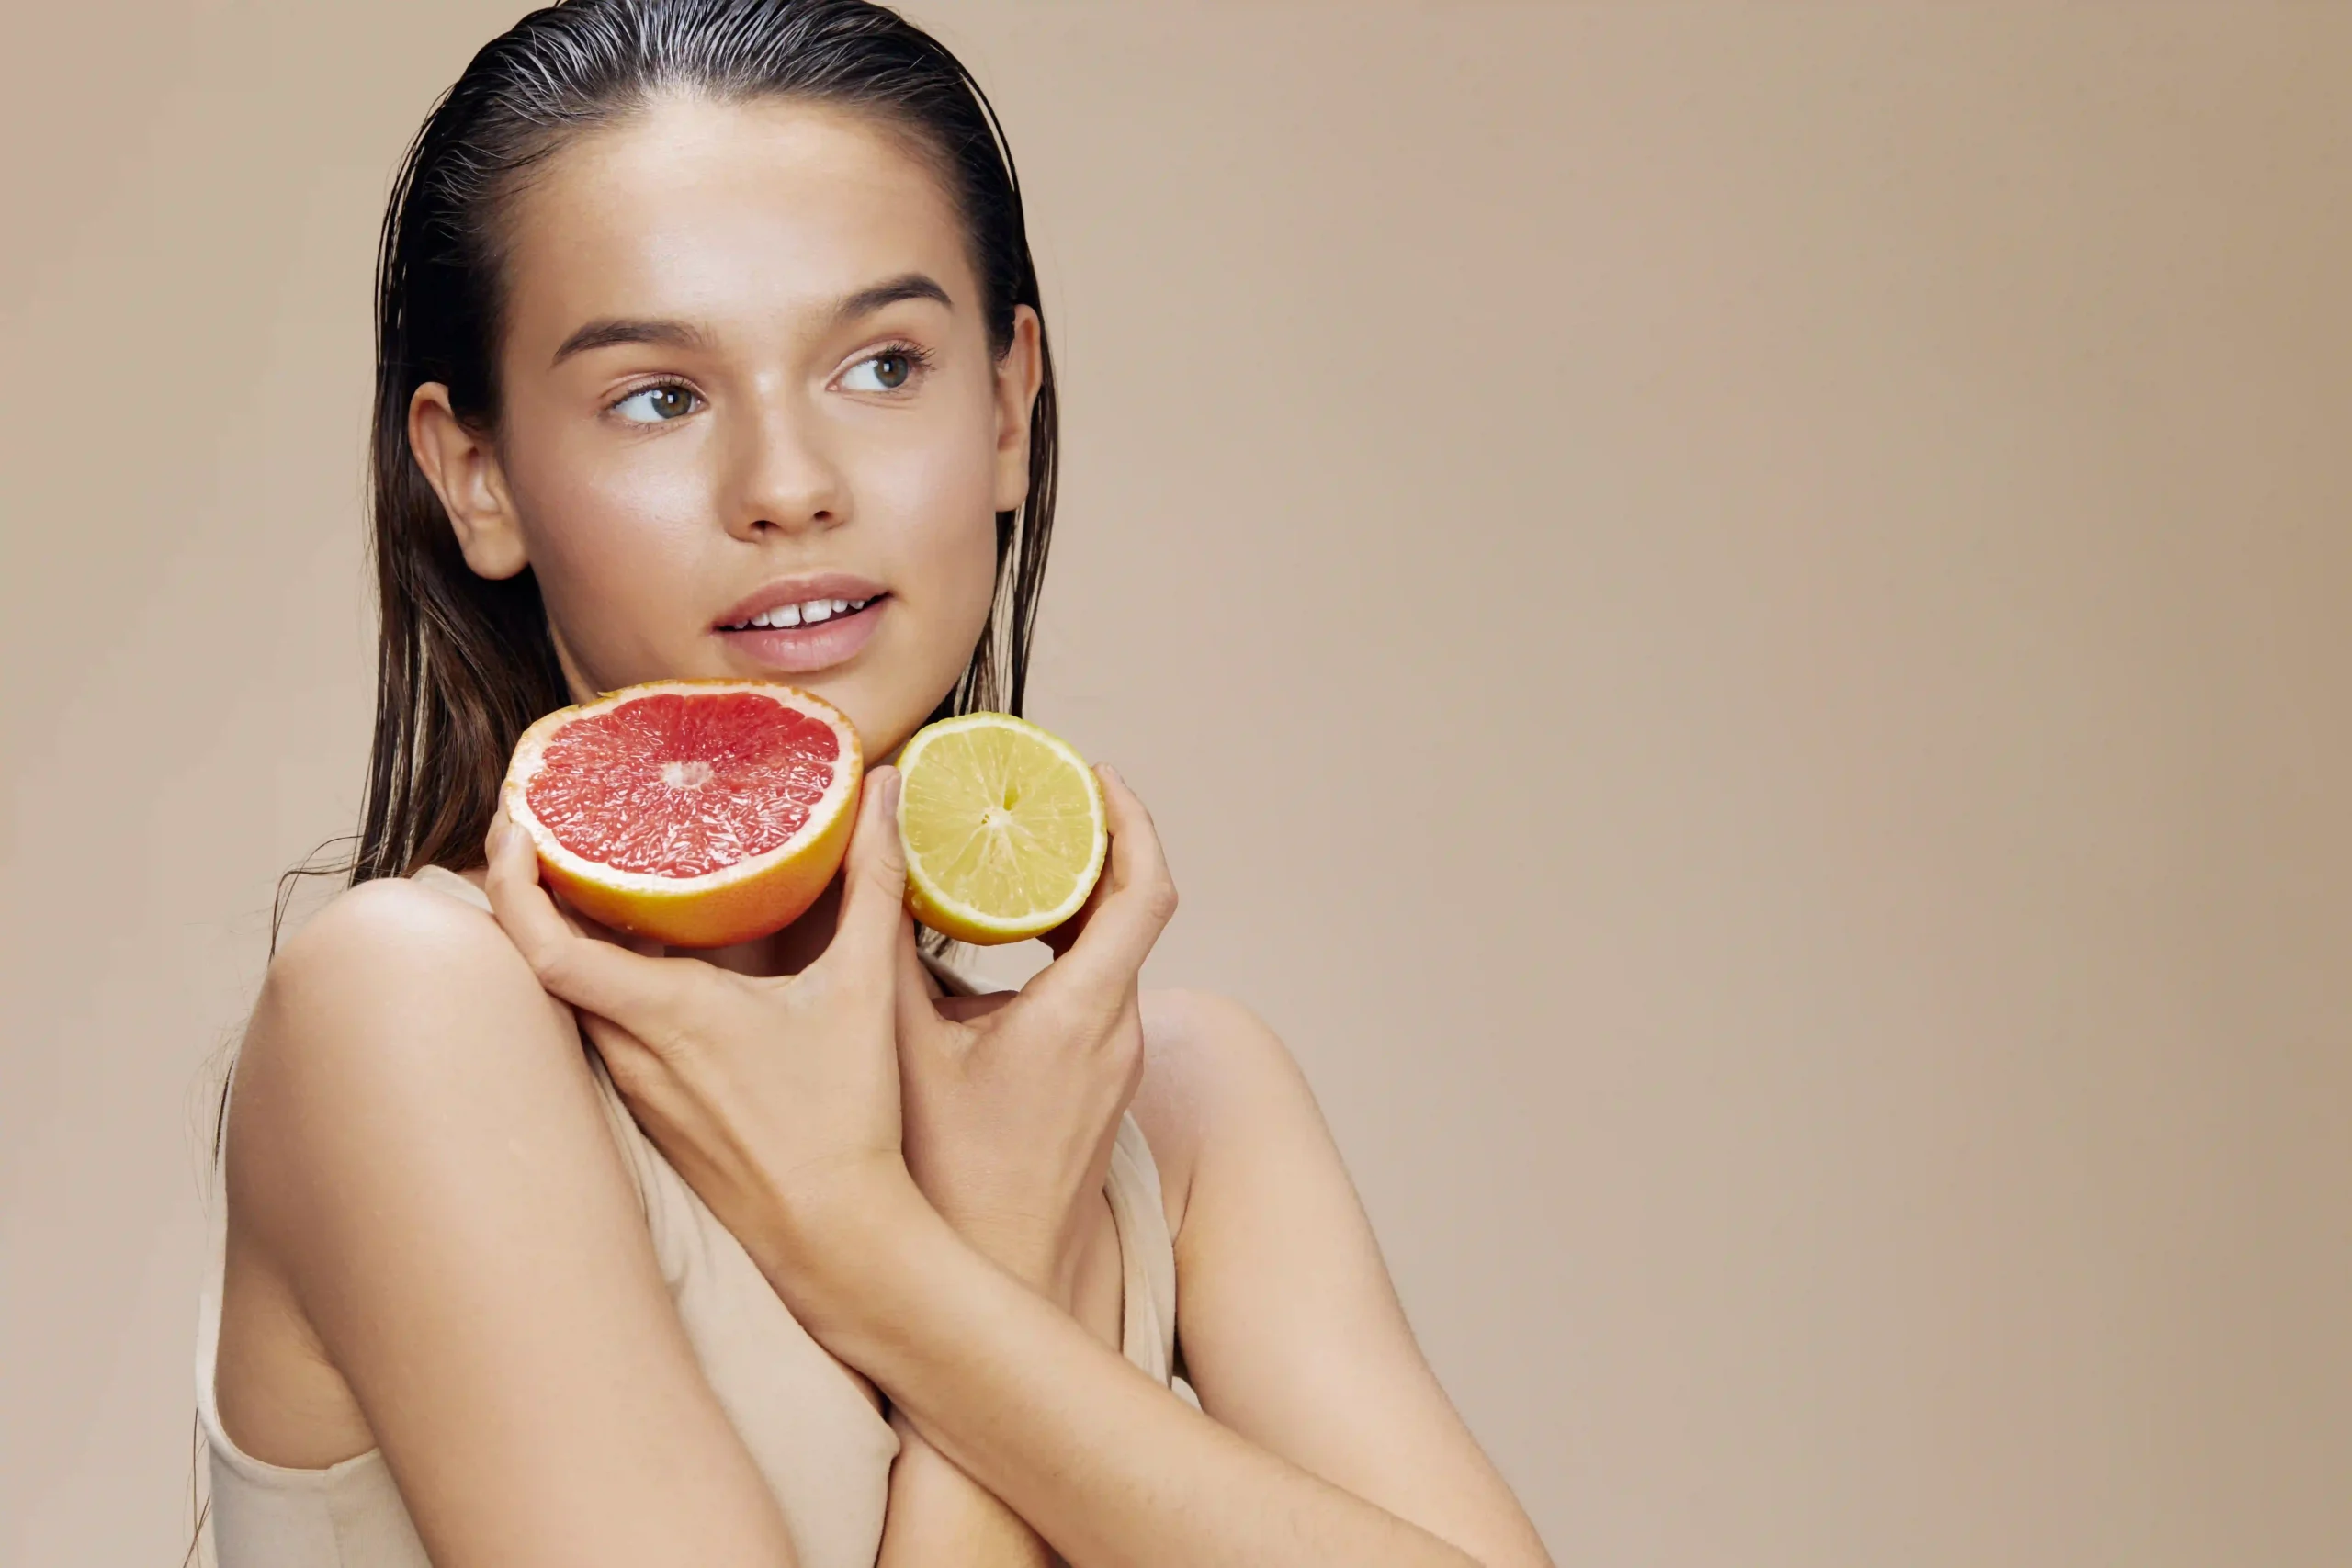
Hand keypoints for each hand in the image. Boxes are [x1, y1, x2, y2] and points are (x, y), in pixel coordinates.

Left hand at [482, 765, 915, 1288]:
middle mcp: (630, 1051)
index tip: (511, 821)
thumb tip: (885, 790)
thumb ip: (874, 884)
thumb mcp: (863, 990)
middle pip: (543, 959)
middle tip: (547, 818)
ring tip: (589, 869)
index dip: (511, 878)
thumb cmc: (843, 1124)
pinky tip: (645, 953)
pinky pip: (604, 1028)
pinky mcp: (651, 1110)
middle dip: (532, 885)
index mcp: (664, 1015)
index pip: (543, 943)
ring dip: (568, 933)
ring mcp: (634, 1086)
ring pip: (572, 996)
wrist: (834, 1240)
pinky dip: (603, 979)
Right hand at [893, 766, 1178, 1307]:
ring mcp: (1115, 1059)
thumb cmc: (953, 1179)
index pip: (1145, 888)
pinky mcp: (1099, 1080)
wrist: (999, 1274)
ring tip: (1018, 846)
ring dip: (1077, 892)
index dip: (1131, 818)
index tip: (1094, 772)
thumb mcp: (905, 1047)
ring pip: (1116, 949)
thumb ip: (889, 942)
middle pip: (1134, 907)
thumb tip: (881, 850)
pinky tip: (1006, 932)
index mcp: (1083, 1011)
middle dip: (1096, 840)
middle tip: (1041, 793)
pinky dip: (1065, 941)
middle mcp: (1117, 1030)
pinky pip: (1098, 984)